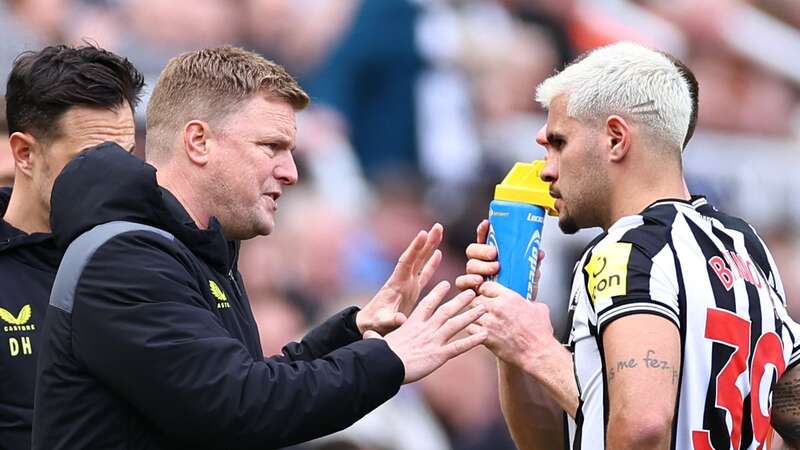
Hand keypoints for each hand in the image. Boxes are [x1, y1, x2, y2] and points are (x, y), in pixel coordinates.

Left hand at [357, 223, 442, 334]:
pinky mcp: (412, 290)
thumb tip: (401, 319)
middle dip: (426, 241)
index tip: (423, 234)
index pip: (406, 262)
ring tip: (439, 231)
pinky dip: (431, 263)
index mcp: (396, 284)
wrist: (369, 324)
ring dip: (430, 247)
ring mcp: (407, 283)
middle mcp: (402, 279)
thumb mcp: (382, 323)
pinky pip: (424, 273)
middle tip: (437, 226)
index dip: (414, 249)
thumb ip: (391, 320)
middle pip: (416, 256)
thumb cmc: (374, 323)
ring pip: (421, 261)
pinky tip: (438, 253)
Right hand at [364, 281, 487, 383]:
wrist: (385, 364)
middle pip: (446, 310)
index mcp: (412, 324)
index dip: (437, 294)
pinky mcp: (439, 355)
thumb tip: (367, 336)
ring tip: (484, 308)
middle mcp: (425, 328)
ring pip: (456, 324)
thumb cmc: (380, 354)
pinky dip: (473, 340)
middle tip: (473, 292)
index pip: (427, 305)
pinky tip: (485, 335)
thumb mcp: (377, 342)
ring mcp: (434, 340)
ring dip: (470, 316)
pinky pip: (460, 346)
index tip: (446, 285)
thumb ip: (376, 337)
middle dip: (460, 300)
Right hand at [455, 220, 544, 297]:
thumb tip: (539, 252)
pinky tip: (478, 283)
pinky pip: (461, 282)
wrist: (514, 316)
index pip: (484, 239)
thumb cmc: (519, 293)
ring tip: (492, 271)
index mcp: (491, 257)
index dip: (483, 230)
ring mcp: (473, 276)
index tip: (487, 224)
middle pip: (472, 250)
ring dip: (480, 266)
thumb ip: (532, 264)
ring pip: (469, 265)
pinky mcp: (468, 290)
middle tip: (494, 256)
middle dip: (482, 251)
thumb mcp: (528, 277)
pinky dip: (468, 281)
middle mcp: (480, 264)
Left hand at [469, 281, 560, 376]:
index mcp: (510, 297)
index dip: (484, 291)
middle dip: (477, 305)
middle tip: (481, 311)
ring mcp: (490, 322)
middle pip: (475, 299)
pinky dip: (472, 331)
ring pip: (470, 314)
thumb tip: (528, 302)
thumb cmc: (540, 332)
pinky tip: (478, 333)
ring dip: (474, 318)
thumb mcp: (540, 309)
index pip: (486, 286)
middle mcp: (497, 307)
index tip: (486, 296)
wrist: (537, 352)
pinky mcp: (486, 336)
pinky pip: (470, 329)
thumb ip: (530, 302)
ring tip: (480, 322)